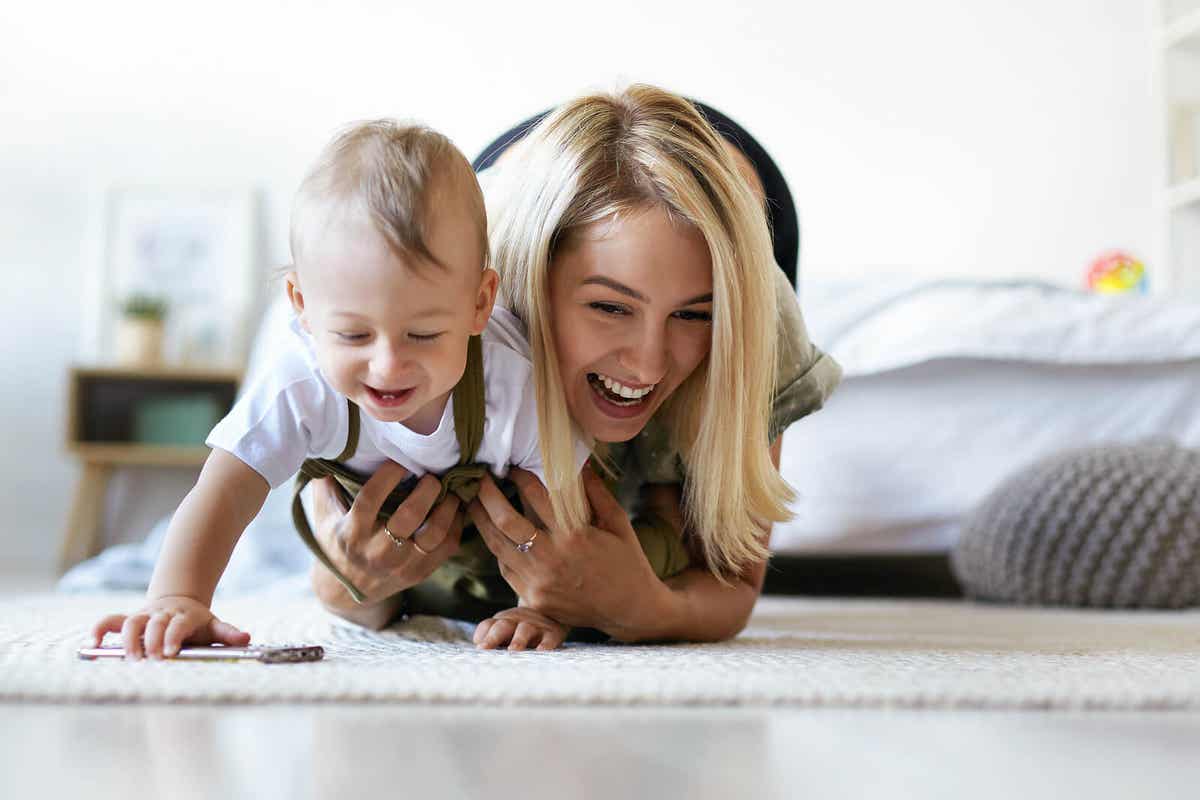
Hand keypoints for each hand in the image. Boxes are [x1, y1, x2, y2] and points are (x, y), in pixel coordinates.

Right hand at [91, 595, 249, 659]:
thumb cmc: (197, 623)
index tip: (170, 652)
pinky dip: (100, 630)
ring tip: (128, 660)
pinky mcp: (129, 620)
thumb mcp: (214, 626)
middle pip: (154, 624)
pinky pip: (111, 621)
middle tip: (150, 661)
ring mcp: (144, 616)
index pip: (179, 625)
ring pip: (131, 622)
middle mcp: (162, 614)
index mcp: (185, 616)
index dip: (173, 636)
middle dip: (151, 642)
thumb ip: (228, 633)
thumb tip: (246, 638)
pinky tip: (93, 644)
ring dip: (128, 640)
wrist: (180, 602)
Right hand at [308, 461, 464, 605]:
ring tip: (450, 490)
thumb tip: (333, 446)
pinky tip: (454, 509)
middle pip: (409, 516)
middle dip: (427, 489)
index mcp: (351, 533)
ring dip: (448, 506)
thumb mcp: (323, 514)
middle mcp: (377, 551)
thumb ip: (326, 483)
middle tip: (432, 475)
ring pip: (434, 533)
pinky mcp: (419, 573)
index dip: (387, 476)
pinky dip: (456, 525)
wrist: (343, 592)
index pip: (370, 500)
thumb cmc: (335, 541)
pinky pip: (447, 547)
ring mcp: (401, 565)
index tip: (399, 461)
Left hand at [467, 466, 669, 638]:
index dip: (521, 477)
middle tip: (479, 477)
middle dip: (487, 494)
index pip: (536, 497)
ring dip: (481, 520)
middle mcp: (552, 559)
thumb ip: (596, 492)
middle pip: (505, 521)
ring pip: (498, 546)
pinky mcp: (533, 598)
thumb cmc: (627, 561)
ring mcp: (539, 582)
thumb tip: (578, 462)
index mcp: (575, 535)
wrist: (629, 609)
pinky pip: (506, 568)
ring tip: (472, 501)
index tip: (513, 466)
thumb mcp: (617, 522)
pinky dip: (498, 548)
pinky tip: (493, 533)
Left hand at [473, 606, 569, 650]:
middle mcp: (516, 622)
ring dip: (518, 640)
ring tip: (513, 650)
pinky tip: (541, 651)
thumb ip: (490, 638)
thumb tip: (479, 647)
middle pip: (503, 626)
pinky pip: (549, 638)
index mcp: (502, 622)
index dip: (483, 635)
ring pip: (524, 630)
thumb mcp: (506, 630)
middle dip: (493, 637)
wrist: (555, 612)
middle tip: (485, 648)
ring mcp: (534, 627)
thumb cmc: (522, 629)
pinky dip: (545, 644)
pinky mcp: (553, 633)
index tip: (479, 648)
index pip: (488, 626)